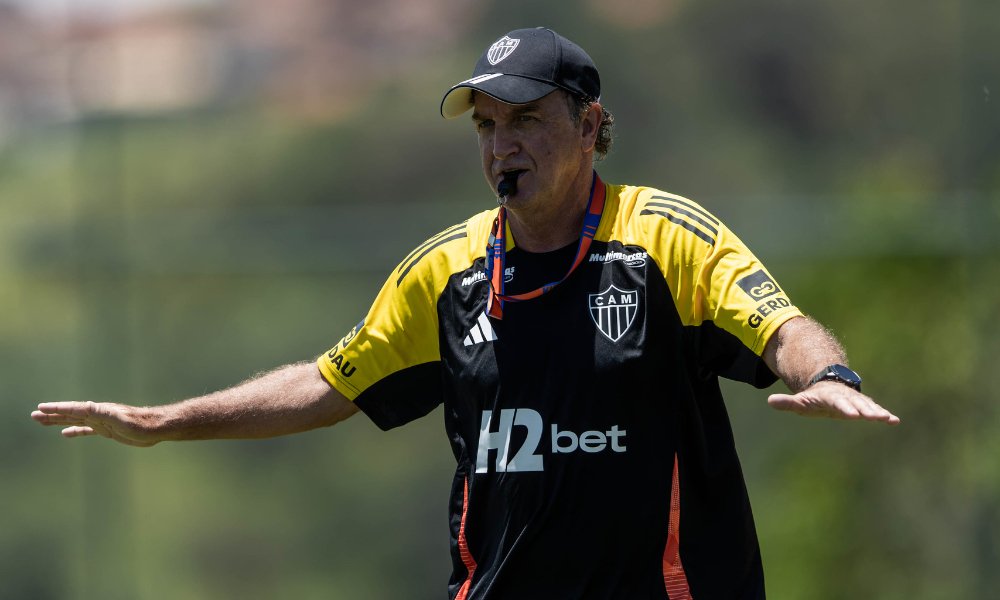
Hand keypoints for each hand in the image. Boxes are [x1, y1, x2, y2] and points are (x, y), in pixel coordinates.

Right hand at [31, 402, 161, 446]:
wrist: (156, 427)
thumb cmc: (140, 423)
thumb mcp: (121, 419)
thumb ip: (104, 413)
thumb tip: (86, 408)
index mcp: (98, 410)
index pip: (73, 409)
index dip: (57, 408)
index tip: (41, 408)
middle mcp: (98, 414)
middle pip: (70, 413)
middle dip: (52, 414)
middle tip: (34, 414)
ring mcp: (101, 422)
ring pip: (75, 420)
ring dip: (59, 420)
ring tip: (42, 421)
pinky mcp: (107, 430)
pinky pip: (86, 430)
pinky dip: (74, 431)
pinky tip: (65, 434)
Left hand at [767, 382, 899, 423]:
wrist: (827, 386)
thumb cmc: (813, 398)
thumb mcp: (799, 401)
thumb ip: (787, 402)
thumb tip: (770, 401)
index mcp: (830, 396)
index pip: (837, 403)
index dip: (844, 408)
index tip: (852, 415)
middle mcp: (845, 397)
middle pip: (856, 404)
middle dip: (866, 410)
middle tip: (876, 417)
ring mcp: (855, 400)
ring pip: (867, 406)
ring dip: (877, 412)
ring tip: (888, 418)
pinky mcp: (863, 405)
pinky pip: (875, 409)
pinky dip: (884, 414)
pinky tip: (895, 421)